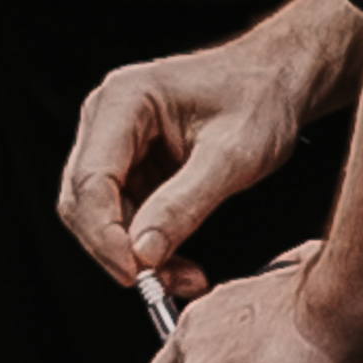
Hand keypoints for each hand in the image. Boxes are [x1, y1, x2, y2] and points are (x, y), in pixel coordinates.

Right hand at [56, 0, 360, 291]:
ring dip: (133, 250)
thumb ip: (184, 205)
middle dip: (117, 248)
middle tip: (160, 284)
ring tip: (183, 276)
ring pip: (99, 211)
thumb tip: (143, 254)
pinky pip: (122, 210)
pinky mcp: (129, 161)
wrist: (279, 79)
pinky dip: (145, 241)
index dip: (104, 234)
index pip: (89, 179)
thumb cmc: (261, 99)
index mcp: (122, 101)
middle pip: (83, 199)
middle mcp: (105, 118)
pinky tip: (177, 258)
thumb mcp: (233, 157)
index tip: (135, 273)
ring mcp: (113, 139)